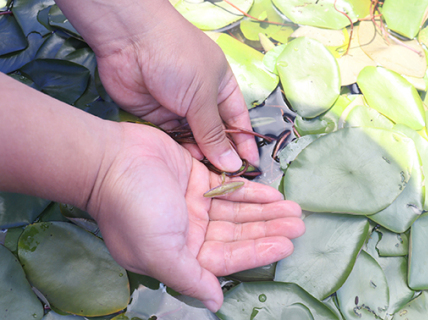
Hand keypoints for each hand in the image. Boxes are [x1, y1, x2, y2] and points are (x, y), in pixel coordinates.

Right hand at [86, 122, 303, 311]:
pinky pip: (230, 188)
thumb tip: (214, 302)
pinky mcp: (197, 178)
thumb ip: (188, 278)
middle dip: (269, 229)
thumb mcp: (158, 252)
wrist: (111, 160)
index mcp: (182, 253)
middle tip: (299, 224)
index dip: (258, 252)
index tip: (287, 245)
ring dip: (265, 210)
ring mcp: (195, 204)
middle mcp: (191, 231)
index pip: (229, 258)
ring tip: (294, 209)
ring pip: (238, 211)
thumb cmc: (134, 209)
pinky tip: (272, 194)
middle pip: (238, 233)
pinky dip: (251, 191)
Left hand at [93, 4, 257, 171]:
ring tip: (210, 174)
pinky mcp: (158, 117)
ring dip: (202, 154)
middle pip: (216, 132)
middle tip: (230, 178)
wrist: (130, 42)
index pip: (238, 119)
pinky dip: (182, 150)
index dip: (245, 142)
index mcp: (222, 85)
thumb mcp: (202, 96)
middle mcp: (202, 98)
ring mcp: (179, 108)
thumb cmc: (178, 59)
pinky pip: (174, 138)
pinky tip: (189, 163)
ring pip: (195, 138)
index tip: (251, 166)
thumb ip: (214, 132)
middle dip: (223, 153)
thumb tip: (233, 163)